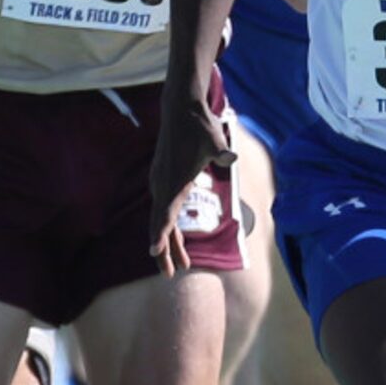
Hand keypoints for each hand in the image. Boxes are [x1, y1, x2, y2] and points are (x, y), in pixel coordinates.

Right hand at [148, 91, 233, 276]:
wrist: (180, 108)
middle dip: (164, 252)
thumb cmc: (199, 125)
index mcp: (174, 182)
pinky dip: (169, 227)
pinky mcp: (163, 178)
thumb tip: (230, 158)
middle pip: (161, 225)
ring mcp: (160, 182)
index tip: (154, 252)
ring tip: (179, 267)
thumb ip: (221, 153)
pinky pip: (164, 210)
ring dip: (169, 243)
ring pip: (162, 220)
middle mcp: (163, 185)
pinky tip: (177, 239)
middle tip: (169, 276)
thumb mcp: (214, 140)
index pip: (165, 214)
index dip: (161, 235)